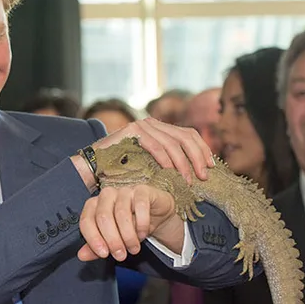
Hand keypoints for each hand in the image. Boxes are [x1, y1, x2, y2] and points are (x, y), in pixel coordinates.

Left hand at [77, 184, 184, 261]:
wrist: (155, 216)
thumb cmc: (130, 225)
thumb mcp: (112, 239)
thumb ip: (96, 247)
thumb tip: (82, 255)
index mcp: (94, 205)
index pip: (86, 220)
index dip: (93, 238)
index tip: (104, 254)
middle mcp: (107, 195)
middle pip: (103, 217)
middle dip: (112, 240)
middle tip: (121, 255)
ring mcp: (124, 190)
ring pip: (121, 213)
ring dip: (128, 236)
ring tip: (133, 248)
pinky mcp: (142, 190)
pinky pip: (140, 206)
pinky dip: (141, 224)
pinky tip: (143, 233)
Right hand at [93, 118, 213, 183]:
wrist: (93, 167)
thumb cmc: (122, 171)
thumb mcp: (151, 165)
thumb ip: (169, 162)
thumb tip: (196, 171)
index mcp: (160, 129)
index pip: (189, 133)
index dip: (203, 149)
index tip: (211, 167)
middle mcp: (153, 123)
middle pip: (185, 136)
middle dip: (197, 156)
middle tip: (203, 175)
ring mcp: (142, 125)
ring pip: (172, 142)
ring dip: (183, 163)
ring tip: (188, 180)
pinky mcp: (132, 130)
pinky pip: (155, 145)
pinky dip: (165, 159)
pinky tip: (170, 171)